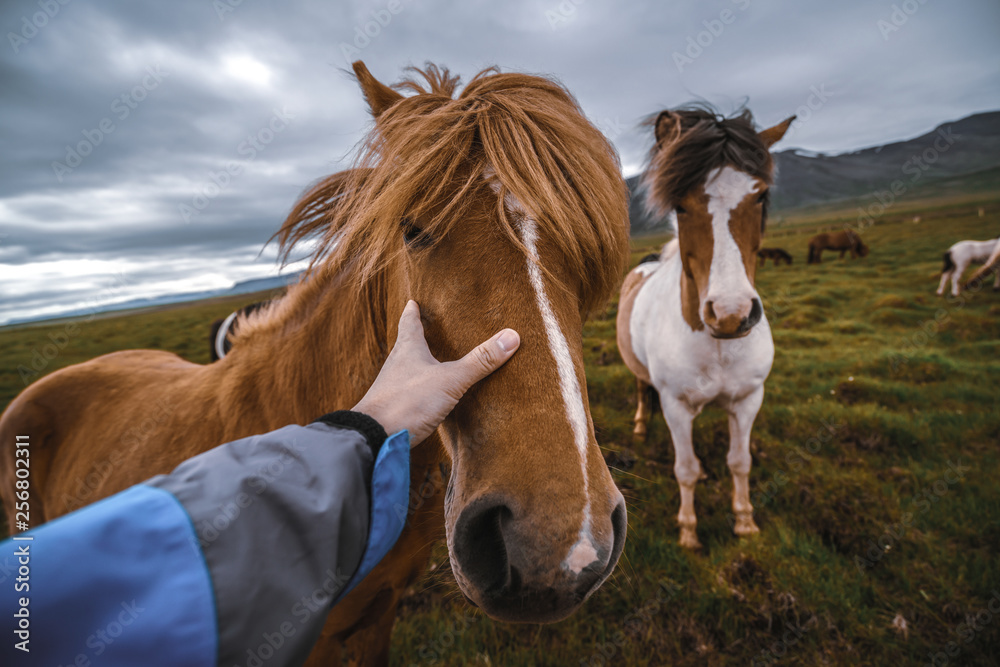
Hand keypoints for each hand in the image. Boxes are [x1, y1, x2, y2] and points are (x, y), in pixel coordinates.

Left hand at [352, 300, 520, 445]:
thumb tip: (512, 336)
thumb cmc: (408, 401)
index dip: (412, 311)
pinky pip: (407, 393)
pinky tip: (425, 397)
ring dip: (415, 363)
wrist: (374, 437)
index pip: (409, 323)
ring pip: (405, 369)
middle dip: (414, 336)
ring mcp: (392, 388)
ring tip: (426, 360)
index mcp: (408, 350)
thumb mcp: (450, 380)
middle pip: (405, 345)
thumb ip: (479, 361)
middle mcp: (397, 365)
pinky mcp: (393, 409)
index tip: (412, 301)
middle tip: (422, 326)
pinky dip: (416, 390)